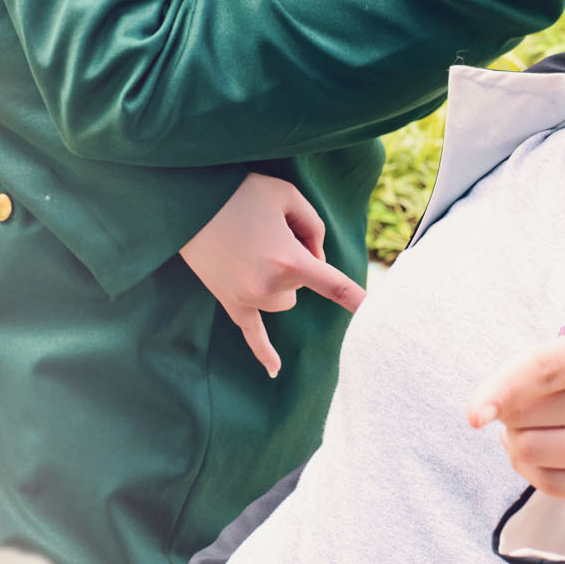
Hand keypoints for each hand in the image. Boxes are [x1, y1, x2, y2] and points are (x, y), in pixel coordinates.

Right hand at [180, 174, 366, 376]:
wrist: (187, 202)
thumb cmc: (241, 193)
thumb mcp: (288, 196)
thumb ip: (314, 227)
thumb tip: (317, 257)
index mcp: (288, 261)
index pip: (334, 285)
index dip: (357, 299)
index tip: (376, 317)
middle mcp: (269, 287)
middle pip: (303, 284)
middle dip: (298, 262)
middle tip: (271, 229)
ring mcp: (247, 298)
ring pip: (284, 301)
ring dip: (282, 282)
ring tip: (256, 248)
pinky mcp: (229, 301)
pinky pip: (251, 333)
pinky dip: (264, 351)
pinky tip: (274, 370)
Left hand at [467, 233, 564, 540]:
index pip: (547, 370)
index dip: (504, 388)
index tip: (473, 411)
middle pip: (534, 414)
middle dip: (511, 408)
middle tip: (522, 398)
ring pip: (539, 453)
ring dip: (517, 441)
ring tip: (531, 423)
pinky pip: (557, 485)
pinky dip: (536, 470)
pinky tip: (547, 449)